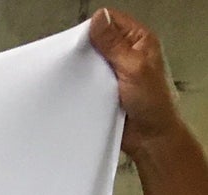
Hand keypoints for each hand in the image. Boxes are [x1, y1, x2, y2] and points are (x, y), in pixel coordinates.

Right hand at [88, 8, 182, 157]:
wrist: (148, 137)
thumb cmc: (153, 104)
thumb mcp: (133, 67)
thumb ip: (114, 44)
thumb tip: (99, 19)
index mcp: (139, 41)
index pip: (112, 21)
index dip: (95, 27)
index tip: (82, 40)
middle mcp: (127, 54)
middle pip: (99, 41)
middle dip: (86, 50)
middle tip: (78, 60)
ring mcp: (115, 73)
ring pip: (91, 63)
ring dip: (83, 70)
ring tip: (79, 77)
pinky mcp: (105, 91)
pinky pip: (88, 83)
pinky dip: (82, 86)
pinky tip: (78, 89)